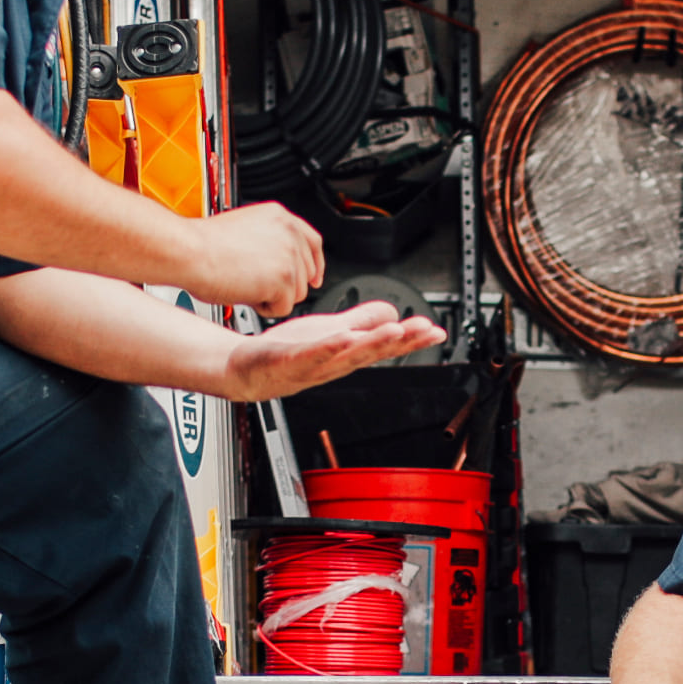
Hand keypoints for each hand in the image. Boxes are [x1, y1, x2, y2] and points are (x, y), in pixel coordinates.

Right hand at [191, 204, 324, 314]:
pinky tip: (245, 292)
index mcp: (280, 217)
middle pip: (306, 272)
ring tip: (245, 284)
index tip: (314, 278)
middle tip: (255, 283)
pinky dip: (264, 308)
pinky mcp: (284, 278)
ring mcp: (289, 256)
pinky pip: (283, 307)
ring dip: (272, 296)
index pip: (312, 242)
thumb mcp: (245, 228)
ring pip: (297, 293)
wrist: (189, 251)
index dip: (314, 264)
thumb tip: (278, 261)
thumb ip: (269, 240)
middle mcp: (290, 233)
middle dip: (285, 285)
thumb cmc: (202, 243)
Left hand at [223, 300, 445, 400]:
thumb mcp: (333, 332)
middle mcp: (335, 362)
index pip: (386, 346)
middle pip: (374, 352)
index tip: (436, 331)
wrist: (246, 371)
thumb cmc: (287, 352)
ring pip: (348, 355)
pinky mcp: (290, 361)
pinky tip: (344, 338)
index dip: (412, 339)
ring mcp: (314, 364)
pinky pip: (313, 355)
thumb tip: (392, 313)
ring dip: (372, 344)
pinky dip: (329, 348)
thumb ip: (361, 322)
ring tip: (395, 332)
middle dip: (403, 342)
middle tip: (427, 332)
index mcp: (347, 353)